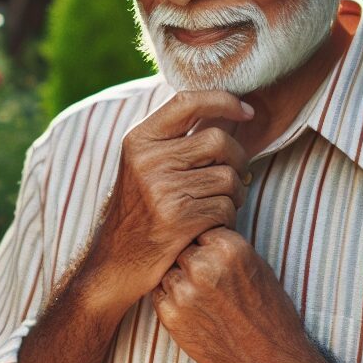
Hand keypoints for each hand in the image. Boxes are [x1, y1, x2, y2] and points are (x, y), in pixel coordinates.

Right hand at [83, 90, 252, 312]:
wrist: (116, 262)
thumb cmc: (139, 210)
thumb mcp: (143, 165)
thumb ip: (173, 138)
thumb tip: (224, 108)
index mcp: (139, 140)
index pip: (188, 101)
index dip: (224, 100)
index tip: (247, 110)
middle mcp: (147, 160)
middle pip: (218, 140)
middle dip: (237, 159)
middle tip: (230, 178)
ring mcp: (162, 188)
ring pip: (229, 177)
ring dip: (234, 194)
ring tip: (215, 204)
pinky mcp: (178, 218)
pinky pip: (227, 207)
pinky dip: (228, 218)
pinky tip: (209, 225)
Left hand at [151, 227, 308, 362]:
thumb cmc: (270, 314)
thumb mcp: (256, 266)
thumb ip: (225, 246)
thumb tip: (197, 229)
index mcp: (229, 247)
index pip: (199, 227)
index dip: (204, 243)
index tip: (212, 257)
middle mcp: (203, 265)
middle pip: (180, 247)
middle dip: (188, 260)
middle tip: (207, 281)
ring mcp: (183, 290)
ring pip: (166, 269)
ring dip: (177, 279)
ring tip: (203, 299)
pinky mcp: (170, 315)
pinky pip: (158, 293)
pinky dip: (169, 299)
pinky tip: (193, 311)